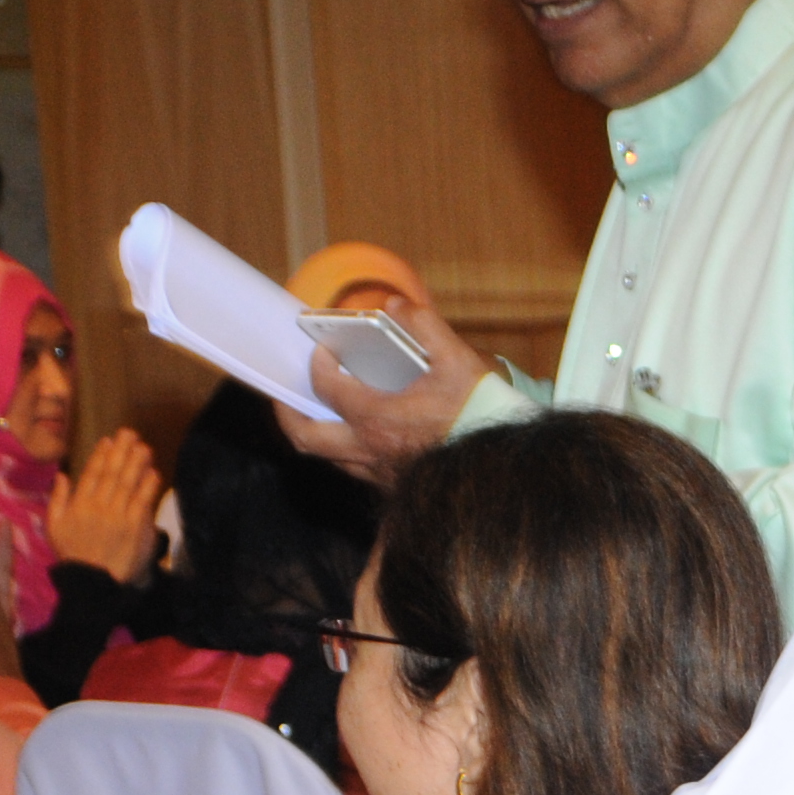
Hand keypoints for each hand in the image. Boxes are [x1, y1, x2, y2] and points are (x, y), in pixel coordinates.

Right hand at [42, 428, 166, 581]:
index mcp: (79, 503)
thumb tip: (62, 475)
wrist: (91, 581)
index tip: (109, 440)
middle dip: (122, 451)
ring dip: (137, 463)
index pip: (91, 473)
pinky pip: (142, 502)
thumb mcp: (53, 526)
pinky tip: (153, 472)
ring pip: (128, 483)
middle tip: (130, 434)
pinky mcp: (134, 527)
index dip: (101, 455)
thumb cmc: (72, 554)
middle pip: (112, 473)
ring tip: (144, 447)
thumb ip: (57, 499)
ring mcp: (117, 515)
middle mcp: (98, 505)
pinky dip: (148, 486)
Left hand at [275, 297, 491, 485]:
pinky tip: (359, 432)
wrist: (508, 463)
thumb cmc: (483, 414)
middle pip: (306, 437)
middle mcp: (371, 451)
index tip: (325, 350)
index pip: (326, 388)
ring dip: (318, 433)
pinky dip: (345, 450)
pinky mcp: (394, 487)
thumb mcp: (459, 360)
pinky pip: (355, 470)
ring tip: (319, 412)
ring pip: (329, 458)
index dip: (318, 363)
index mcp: (378, 418)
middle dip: (287, 412)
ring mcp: (381, 474)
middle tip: (285, 394)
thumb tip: (397, 306)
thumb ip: (424, 325)